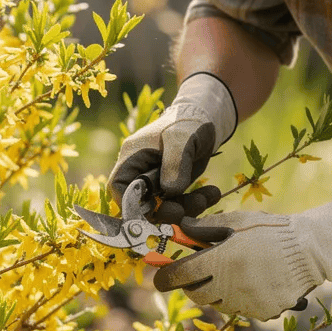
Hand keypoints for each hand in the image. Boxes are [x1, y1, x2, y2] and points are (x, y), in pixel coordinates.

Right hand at [109, 72, 236, 221]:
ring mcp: (158, 180)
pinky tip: (212, 194)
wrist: (207, 119)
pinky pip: (181, 203)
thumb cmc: (188, 122)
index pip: (119, 186)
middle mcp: (141, 171)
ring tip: (208, 198)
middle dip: (164, 211)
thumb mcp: (182, 138)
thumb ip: (175, 163)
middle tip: (183, 211)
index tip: (152, 211)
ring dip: (186, 208)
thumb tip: (170, 192)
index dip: (129, 203)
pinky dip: (197, 203)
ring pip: (164, 207)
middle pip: (142, 202)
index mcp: (133, 156)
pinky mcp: (174, 186)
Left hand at [154, 199, 331, 319]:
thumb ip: (203, 228)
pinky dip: (239, 298)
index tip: (160, 277)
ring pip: (217, 303)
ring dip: (216, 291)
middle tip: (200, 270)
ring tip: (234, 271)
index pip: (177, 277)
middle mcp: (229, 286)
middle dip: (191, 283)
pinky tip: (253, 281)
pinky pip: (240, 309)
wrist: (310, 250)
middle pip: (194, 294)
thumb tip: (177, 230)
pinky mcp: (261, 313)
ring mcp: (246, 302)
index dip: (164, 278)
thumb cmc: (269, 231)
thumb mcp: (235, 222)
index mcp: (219, 261)